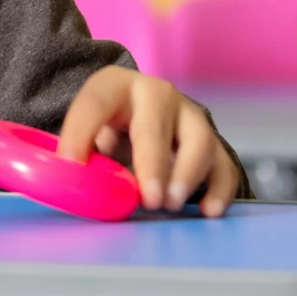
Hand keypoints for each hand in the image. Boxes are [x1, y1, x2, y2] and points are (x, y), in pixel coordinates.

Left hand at [58, 66, 239, 216]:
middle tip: (147, 198)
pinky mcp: (213, 141)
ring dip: (187, 174)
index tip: (72, 164)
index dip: (79, 133)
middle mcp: (157, 94)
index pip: (94, 104)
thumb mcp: (89, 127)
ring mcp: (190, 116)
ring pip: (199, 141)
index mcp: (115, 85)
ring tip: (170, 203)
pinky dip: (220, 189)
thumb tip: (72, 179)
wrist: (141, 108)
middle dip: (152, 163)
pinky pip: (224, 164)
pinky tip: (208, 210)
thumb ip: (82, 149)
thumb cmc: (110, 122)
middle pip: (155, 125)